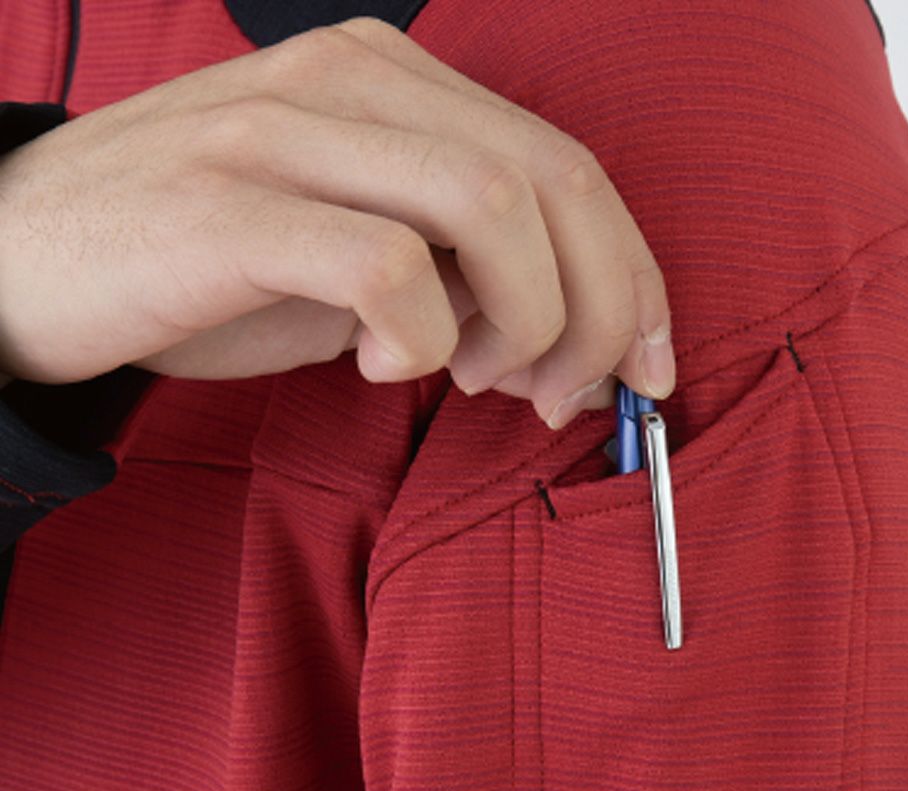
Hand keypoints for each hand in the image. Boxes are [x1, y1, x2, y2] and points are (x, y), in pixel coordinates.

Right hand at [0, 17, 673, 429]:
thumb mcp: (356, 257)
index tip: (647, 368)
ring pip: (490, 207)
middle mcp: (352, 82)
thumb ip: (457, 271)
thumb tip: (565, 337)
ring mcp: (287, 133)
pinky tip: (383, 365)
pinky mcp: (231, 206)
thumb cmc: (207, 266)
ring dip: (524, 323)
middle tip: (563, 394)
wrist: (31, 260)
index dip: (635, 277)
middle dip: (600, 311)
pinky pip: (385, 266)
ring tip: (481, 380)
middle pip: (553, 182)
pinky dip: (418, 338)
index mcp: (395, 83)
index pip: (568, 167)